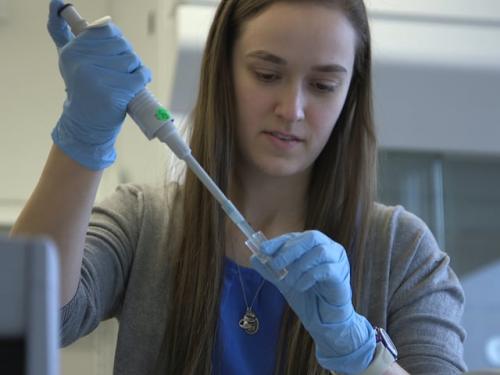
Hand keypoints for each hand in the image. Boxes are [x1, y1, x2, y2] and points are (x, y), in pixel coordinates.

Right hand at [47, 0, 150, 169]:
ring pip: (132, 59)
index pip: (107, 30)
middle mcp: (83, 62)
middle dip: (125, 57)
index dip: (116, 42)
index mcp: (72, 51)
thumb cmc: (81, 88)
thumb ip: (61, 30)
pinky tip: (134, 86)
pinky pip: (141, 74)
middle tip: (117, 72)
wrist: (86, 122)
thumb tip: (57, 3)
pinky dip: (143, 79)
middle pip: (122, 45)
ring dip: (134, 70)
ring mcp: (99, 77)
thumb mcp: (68, 58)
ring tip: (122, 81)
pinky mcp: (116, 92)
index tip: (110, 56)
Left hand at [251, 230, 375, 374]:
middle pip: (311, 237)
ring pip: (319, 252)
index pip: (295, 236)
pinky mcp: (341, 275)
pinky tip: (300, 287)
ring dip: (299, 266)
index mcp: (314, 246)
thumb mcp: (284, 281)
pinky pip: (326, 269)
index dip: (278, 241)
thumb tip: (254, 257)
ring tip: (289, 281)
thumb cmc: (307, 296)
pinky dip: (309, 277)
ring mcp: (338, 260)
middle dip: (290, 250)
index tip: (263, 249)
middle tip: (276, 264)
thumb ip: (270, 269)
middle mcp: (329, 248)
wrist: (323, 319)